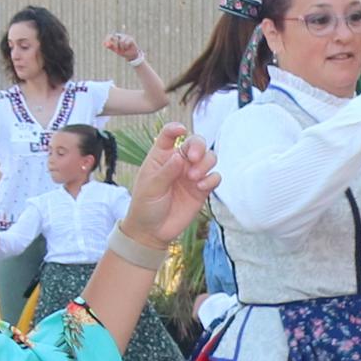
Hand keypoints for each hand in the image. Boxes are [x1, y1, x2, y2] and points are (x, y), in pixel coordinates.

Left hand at [102, 32, 144, 64]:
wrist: (132, 56)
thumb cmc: (124, 52)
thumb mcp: (116, 50)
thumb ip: (110, 46)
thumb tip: (103, 43)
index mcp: (116, 38)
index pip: (110, 35)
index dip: (108, 39)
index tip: (106, 44)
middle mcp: (121, 36)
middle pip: (115, 37)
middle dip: (116, 45)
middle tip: (117, 50)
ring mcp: (126, 36)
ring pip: (121, 41)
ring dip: (121, 47)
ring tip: (124, 49)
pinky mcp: (131, 39)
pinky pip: (125, 43)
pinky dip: (125, 47)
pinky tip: (127, 48)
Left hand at [120, 123, 218, 246]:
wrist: (152, 231)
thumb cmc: (145, 205)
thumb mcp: (151, 187)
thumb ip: (166, 172)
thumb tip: (180, 156)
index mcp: (161, 157)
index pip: (169, 136)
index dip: (176, 128)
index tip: (181, 130)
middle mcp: (179, 162)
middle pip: (196, 143)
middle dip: (199, 146)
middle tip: (194, 158)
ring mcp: (192, 175)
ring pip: (209, 158)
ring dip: (205, 163)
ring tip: (194, 178)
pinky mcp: (202, 190)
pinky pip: (214, 178)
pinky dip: (211, 179)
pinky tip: (201, 187)